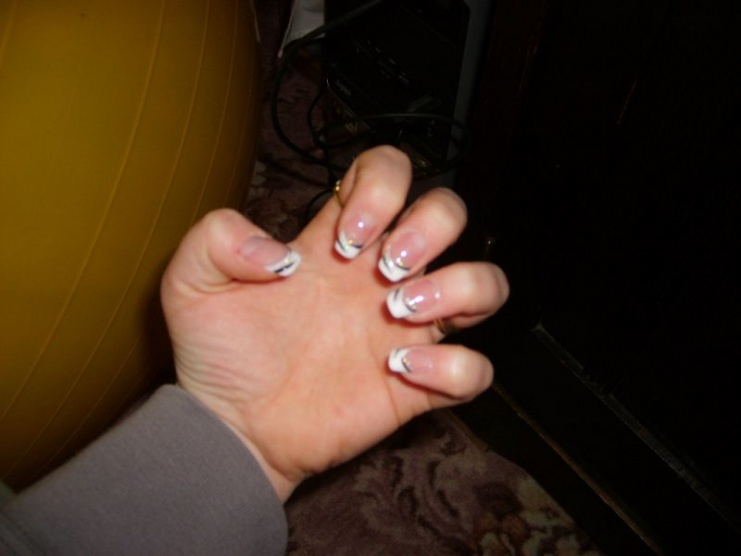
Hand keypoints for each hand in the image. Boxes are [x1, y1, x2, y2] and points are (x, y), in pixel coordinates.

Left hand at [161, 147, 508, 500]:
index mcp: (339, 241)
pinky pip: (474, 368)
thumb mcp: (191, 283)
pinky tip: (401, 371)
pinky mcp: (419, 383)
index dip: (384, 187)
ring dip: (459, 287)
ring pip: (485, 283)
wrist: (232, 426)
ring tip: (401, 313)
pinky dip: (455, 367)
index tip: (345, 239)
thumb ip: (218, 238)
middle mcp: (382, 275)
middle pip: (449, 213)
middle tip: (382, 271)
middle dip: (429, 228)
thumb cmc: (220, 354)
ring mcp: (407, 328)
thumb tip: (281, 253)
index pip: (391, 172)